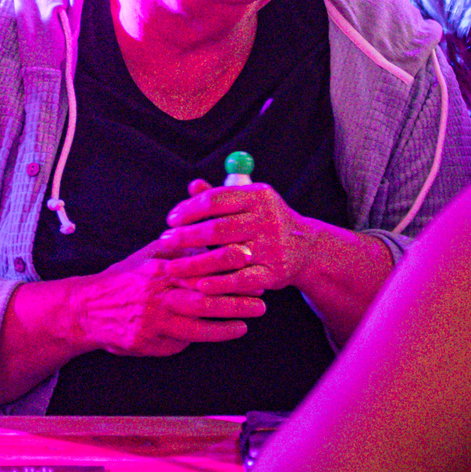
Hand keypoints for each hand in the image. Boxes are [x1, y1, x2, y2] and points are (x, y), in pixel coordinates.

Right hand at [70, 236, 266, 358]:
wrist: (87, 310)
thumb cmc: (123, 279)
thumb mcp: (146, 256)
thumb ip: (174, 247)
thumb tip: (202, 229)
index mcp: (157, 268)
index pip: (195, 261)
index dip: (222, 259)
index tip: (245, 254)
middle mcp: (156, 293)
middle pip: (202, 293)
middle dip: (234, 293)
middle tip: (261, 292)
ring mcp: (154, 320)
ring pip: (198, 321)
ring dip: (228, 318)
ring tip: (252, 315)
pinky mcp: (151, 341)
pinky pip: (184, 340)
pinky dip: (210, 335)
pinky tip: (231, 330)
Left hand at [156, 179, 309, 295]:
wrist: (306, 249)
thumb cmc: (265, 222)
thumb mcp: (249, 204)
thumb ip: (221, 196)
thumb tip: (192, 186)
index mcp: (259, 196)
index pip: (216, 200)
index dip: (189, 209)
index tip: (171, 220)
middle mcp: (268, 219)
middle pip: (218, 228)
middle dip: (186, 236)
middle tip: (164, 242)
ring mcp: (272, 247)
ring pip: (226, 256)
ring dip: (195, 263)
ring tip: (172, 267)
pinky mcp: (275, 273)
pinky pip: (242, 280)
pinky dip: (220, 284)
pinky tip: (199, 285)